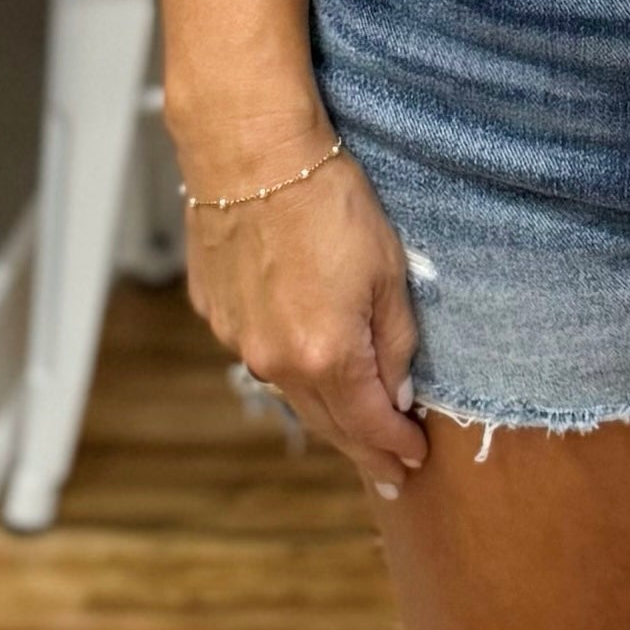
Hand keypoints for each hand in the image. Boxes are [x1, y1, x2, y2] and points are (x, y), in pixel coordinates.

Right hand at [181, 134, 428, 498]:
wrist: (251, 154)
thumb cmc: (327, 200)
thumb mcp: (389, 270)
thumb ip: (395, 341)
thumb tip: (397, 392)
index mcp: (325, 355)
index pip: (368, 424)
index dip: (394, 448)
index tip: (413, 462)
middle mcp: (275, 360)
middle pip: (326, 422)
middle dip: (361, 449)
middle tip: (386, 475)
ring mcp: (239, 339)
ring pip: (290, 391)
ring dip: (324, 411)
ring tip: (350, 430)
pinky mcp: (216, 311)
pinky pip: (259, 351)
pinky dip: (287, 363)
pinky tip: (304, 360)